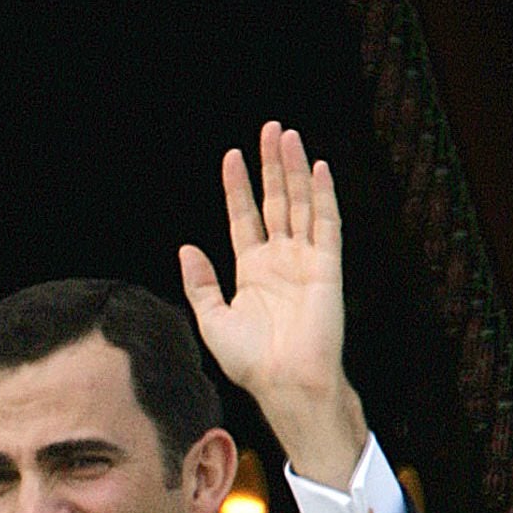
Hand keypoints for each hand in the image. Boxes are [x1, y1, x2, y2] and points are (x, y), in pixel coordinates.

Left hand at [178, 120, 367, 487]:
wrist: (284, 383)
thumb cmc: (250, 362)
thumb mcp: (212, 319)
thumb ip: (200, 283)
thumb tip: (186, 248)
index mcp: (252, 271)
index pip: (244, 217)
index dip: (238, 187)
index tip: (231, 156)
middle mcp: (280, 260)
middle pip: (275, 201)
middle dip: (271, 165)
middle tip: (270, 129)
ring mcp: (304, 260)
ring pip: (299, 204)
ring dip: (294, 170)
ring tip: (287, 135)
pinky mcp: (326, 267)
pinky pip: (326, 224)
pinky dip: (322, 195)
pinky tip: (318, 168)